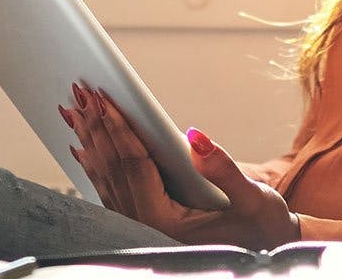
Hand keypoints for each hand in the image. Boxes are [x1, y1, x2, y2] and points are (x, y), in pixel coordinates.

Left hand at [60, 82, 298, 248]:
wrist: (266, 249)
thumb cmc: (263, 226)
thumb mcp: (253, 197)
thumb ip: (222, 168)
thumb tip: (195, 136)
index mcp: (168, 222)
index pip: (135, 166)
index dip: (118, 129)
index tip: (103, 99)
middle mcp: (147, 227)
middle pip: (114, 169)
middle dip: (96, 127)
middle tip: (81, 93)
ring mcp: (142, 226)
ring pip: (106, 177)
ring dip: (90, 141)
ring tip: (75, 109)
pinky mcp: (144, 222)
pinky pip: (110, 189)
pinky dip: (95, 164)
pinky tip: (82, 146)